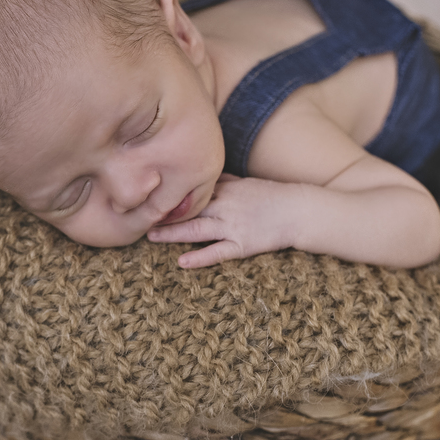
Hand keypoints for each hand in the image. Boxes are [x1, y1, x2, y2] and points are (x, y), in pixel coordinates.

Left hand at [147, 174, 297, 267]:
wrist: (301, 210)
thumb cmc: (273, 196)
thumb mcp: (246, 182)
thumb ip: (223, 182)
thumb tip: (201, 178)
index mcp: (226, 188)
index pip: (192, 190)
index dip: (168, 194)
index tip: (147, 194)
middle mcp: (226, 205)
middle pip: (188, 209)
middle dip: (163, 213)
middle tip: (138, 216)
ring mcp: (234, 226)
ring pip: (197, 229)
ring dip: (172, 233)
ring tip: (151, 236)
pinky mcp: (243, 245)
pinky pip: (218, 252)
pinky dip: (199, 258)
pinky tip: (182, 262)